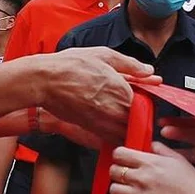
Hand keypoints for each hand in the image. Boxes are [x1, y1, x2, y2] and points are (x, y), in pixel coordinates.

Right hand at [39, 47, 154, 143]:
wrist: (44, 81)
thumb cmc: (72, 64)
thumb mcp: (105, 55)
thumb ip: (131, 65)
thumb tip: (150, 72)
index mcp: (122, 89)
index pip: (147, 102)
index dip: (148, 99)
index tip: (145, 95)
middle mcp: (115, 109)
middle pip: (139, 120)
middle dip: (141, 115)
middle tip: (138, 107)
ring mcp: (103, 123)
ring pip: (127, 132)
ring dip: (130, 127)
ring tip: (126, 116)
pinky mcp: (91, 130)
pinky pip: (112, 138)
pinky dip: (117, 134)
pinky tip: (113, 123)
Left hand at [106, 142, 194, 193]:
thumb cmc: (192, 184)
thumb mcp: (179, 160)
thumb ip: (162, 149)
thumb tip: (151, 145)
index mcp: (151, 163)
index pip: (120, 154)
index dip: (119, 155)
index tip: (122, 159)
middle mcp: (142, 179)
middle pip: (113, 171)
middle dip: (116, 171)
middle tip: (122, 174)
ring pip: (113, 189)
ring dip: (116, 188)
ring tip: (122, 189)